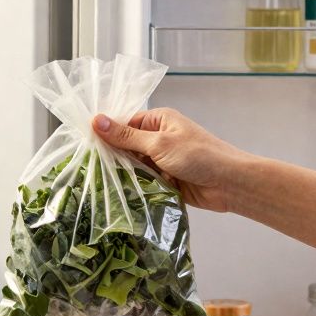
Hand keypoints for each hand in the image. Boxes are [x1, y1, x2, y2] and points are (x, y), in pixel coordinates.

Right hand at [91, 108, 252, 212]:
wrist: (229, 184)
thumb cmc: (199, 156)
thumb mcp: (159, 144)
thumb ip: (127, 136)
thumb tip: (96, 120)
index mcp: (159, 120)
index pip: (124, 124)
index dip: (106, 134)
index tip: (86, 146)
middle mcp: (159, 138)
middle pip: (126, 146)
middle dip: (113, 157)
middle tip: (89, 169)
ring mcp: (162, 160)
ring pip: (133, 167)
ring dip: (124, 175)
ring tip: (100, 184)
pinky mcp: (165, 180)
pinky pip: (143, 182)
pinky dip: (135, 187)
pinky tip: (119, 194)